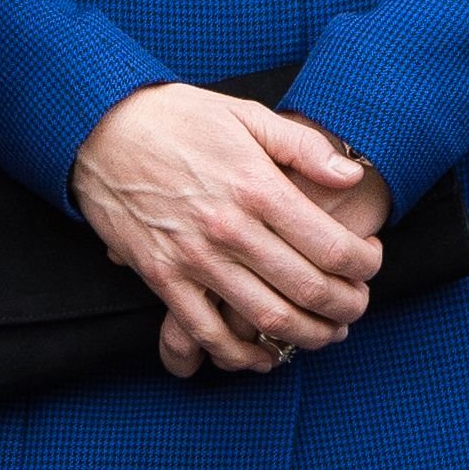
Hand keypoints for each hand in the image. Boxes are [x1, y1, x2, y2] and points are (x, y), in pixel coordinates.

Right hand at [69, 83, 382, 377]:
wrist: (98, 126)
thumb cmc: (175, 116)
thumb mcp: (243, 113)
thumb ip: (302, 146)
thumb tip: (351, 175)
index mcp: (256, 185)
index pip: (332, 246)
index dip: (365, 264)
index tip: (370, 260)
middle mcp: (230, 228)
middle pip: (310, 290)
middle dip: (349, 307)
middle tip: (358, 304)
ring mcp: (194, 257)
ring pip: (269, 319)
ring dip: (310, 337)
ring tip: (327, 331)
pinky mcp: (162, 277)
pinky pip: (209, 334)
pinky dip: (243, 356)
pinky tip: (266, 355)